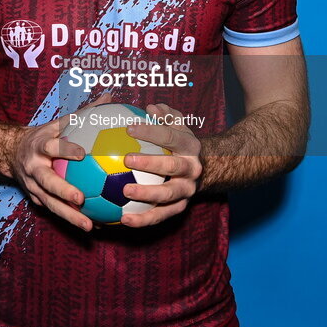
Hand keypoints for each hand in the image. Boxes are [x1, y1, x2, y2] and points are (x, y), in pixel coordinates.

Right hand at [10, 114, 91, 230]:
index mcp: (40, 146)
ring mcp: (32, 186)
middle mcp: (34, 168)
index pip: (52, 146)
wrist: (11, 153)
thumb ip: (84, 113)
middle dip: (62, 191)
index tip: (82, 153)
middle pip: (47, 181)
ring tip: (89, 225)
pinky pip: (54, 211)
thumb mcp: (59, 123)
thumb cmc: (44, 136)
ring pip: (50, 203)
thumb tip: (109, 98)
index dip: (65, 149)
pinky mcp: (35, 200)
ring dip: (69, 215)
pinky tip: (93, 225)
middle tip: (81, 198)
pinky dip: (71, 219)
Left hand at [120, 103, 203, 227]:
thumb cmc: (179, 144)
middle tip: (126, 159)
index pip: (170, 136)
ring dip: (146, 194)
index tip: (128, 128)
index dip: (150, 132)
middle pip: (172, 166)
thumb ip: (166, 115)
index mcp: (189, 146)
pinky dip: (143, 219)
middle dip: (150, 163)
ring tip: (124, 192)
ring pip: (168, 195)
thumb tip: (150, 107)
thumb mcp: (177, 125)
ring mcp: (187, 190)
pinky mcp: (180, 207)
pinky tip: (124, 220)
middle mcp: (191, 169)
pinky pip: (162, 216)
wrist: (202, 170)